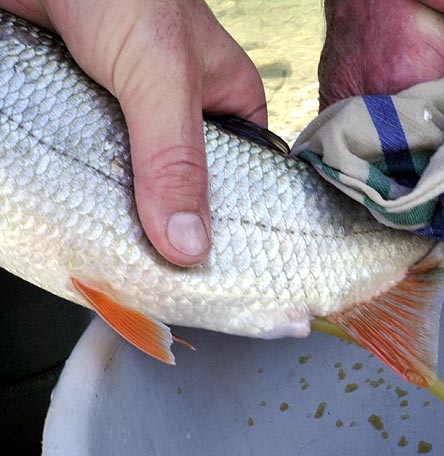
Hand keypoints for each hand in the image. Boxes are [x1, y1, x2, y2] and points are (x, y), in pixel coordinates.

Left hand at [1, 0, 265, 265]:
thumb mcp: (162, 78)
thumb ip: (175, 158)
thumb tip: (189, 244)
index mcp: (228, 106)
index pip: (245, 182)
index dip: (235, 228)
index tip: (218, 273)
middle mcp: (185, 119)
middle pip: (187, 192)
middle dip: (172, 228)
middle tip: (163, 276)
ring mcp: (134, 121)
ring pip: (138, 185)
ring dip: (124, 214)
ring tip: (123, 261)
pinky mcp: (89, 120)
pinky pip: (94, 169)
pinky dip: (85, 192)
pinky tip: (85, 219)